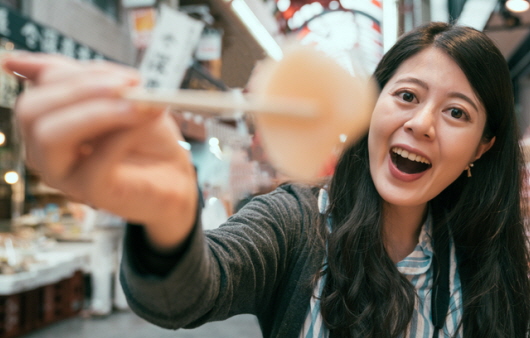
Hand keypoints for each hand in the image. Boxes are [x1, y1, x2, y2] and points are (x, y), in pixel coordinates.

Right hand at [3, 53, 197, 248]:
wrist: (176, 175)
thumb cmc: (147, 137)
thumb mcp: (121, 98)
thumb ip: (88, 78)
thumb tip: (23, 60)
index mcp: (48, 120)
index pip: (41, 85)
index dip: (84, 72)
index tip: (131, 77)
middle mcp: (45, 149)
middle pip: (30, 109)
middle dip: (81, 88)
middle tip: (130, 84)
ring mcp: (63, 174)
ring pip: (50, 135)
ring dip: (98, 111)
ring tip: (138, 106)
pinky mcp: (89, 192)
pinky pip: (96, 160)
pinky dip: (124, 135)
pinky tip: (147, 122)